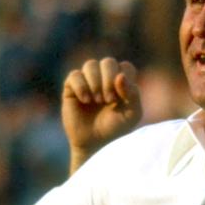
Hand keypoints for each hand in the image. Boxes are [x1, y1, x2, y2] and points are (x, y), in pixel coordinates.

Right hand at [61, 57, 141, 171]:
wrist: (95, 143)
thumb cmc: (115, 128)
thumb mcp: (132, 114)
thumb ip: (133, 94)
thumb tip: (120, 76)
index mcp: (121, 82)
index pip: (125, 67)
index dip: (124, 79)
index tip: (122, 98)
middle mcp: (104, 78)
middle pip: (108, 62)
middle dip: (109, 80)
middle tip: (109, 100)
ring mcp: (87, 81)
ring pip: (90, 64)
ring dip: (96, 82)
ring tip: (97, 100)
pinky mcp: (71, 88)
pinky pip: (74, 75)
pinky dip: (81, 86)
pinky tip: (85, 100)